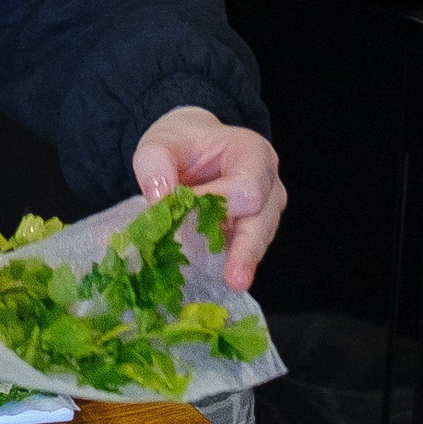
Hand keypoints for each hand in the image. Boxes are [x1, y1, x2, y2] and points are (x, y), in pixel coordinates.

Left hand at [131, 106, 285, 290]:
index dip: (220, 199)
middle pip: (263, 217)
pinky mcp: (252, 229)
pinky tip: (225, 277)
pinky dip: (233, 260)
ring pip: (259, 237)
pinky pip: (246, 246)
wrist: (189, 146)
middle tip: (236, 277)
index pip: (247, 183)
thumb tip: (160, 200)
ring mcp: (265, 208)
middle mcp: (268, 182)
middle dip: (247, 247)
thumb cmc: (180, 142)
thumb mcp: (158, 143)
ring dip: (242, 258)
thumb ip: (154, 165)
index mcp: (251, 152)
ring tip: (234, 281)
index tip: (187, 206)